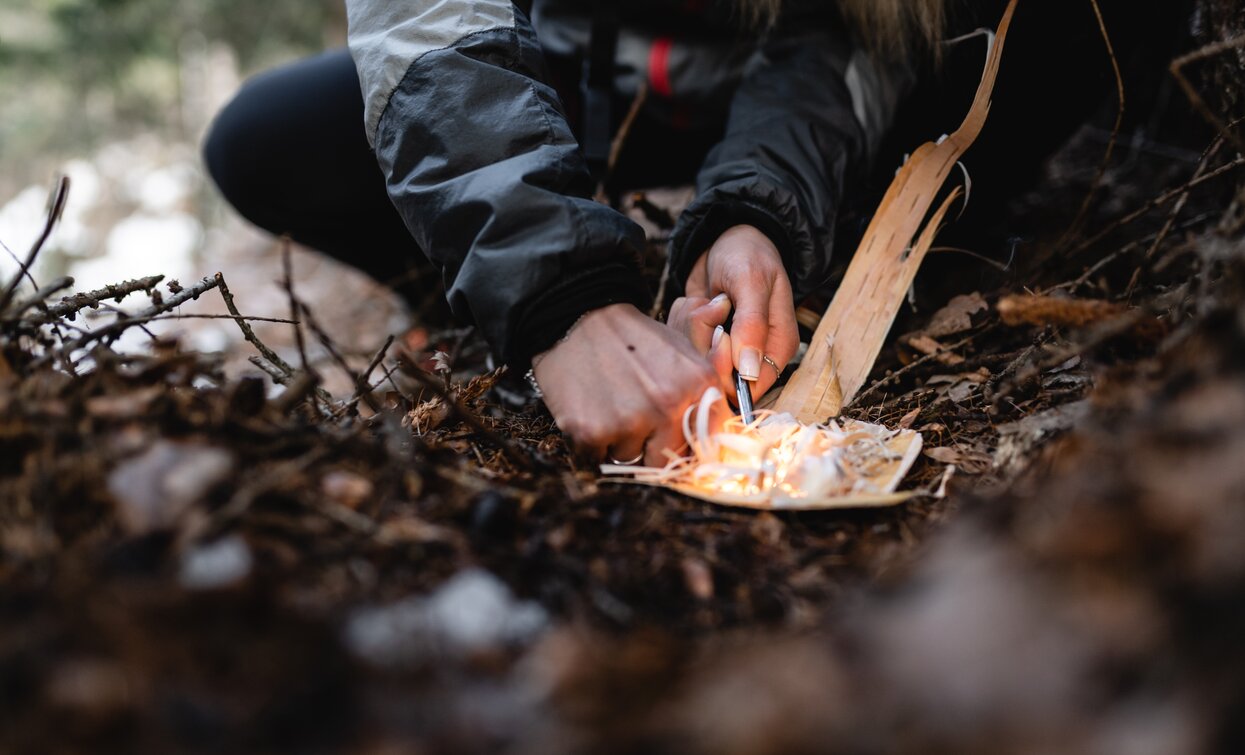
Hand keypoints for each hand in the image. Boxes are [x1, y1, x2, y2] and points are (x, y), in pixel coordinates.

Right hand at [533, 303, 722, 465]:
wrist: (574, 319)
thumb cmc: (630, 339)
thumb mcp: (681, 349)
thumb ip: (707, 389)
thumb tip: (736, 428)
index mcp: (699, 385)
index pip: (703, 442)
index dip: (683, 446)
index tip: (668, 439)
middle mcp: (669, 406)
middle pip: (665, 459)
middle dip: (647, 447)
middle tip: (630, 418)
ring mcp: (631, 421)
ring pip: (629, 459)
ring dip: (618, 442)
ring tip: (608, 406)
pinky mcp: (593, 432)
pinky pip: (596, 457)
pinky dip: (590, 442)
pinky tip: (589, 410)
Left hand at [670, 224, 798, 402]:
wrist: (726, 238)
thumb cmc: (747, 254)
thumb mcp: (751, 281)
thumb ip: (752, 325)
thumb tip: (749, 371)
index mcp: (777, 347)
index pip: (752, 386)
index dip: (728, 369)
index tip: (718, 334)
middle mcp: (753, 355)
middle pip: (718, 377)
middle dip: (705, 338)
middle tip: (711, 306)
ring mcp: (725, 349)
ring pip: (695, 360)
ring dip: (692, 325)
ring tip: (706, 299)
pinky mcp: (701, 341)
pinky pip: (681, 344)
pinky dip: (682, 320)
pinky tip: (696, 301)